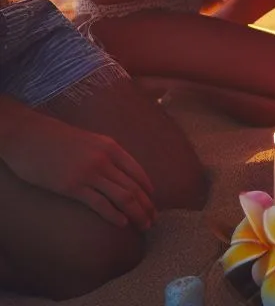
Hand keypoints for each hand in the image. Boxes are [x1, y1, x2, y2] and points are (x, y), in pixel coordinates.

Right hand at [1, 109, 155, 228]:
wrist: (32, 137)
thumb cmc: (59, 140)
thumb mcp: (91, 141)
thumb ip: (106, 155)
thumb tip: (118, 172)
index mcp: (111, 147)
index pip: (137, 171)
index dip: (147, 189)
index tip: (153, 202)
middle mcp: (105, 159)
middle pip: (133, 186)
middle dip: (146, 205)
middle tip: (153, 220)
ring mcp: (90, 173)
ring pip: (122, 196)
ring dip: (136, 213)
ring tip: (143, 226)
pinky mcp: (73, 186)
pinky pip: (99, 203)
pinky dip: (114, 215)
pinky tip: (123, 223)